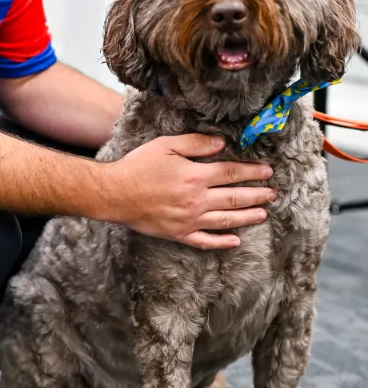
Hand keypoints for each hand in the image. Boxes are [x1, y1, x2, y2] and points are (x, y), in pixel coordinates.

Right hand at [103, 134, 275, 248]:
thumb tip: (221, 145)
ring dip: (247, 216)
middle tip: (272, 193)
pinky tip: (236, 241)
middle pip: (234, 197)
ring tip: (263, 214)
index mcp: (195, 176)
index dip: (252, 172)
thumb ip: (195, 144)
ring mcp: (189, 220)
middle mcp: (197, 200)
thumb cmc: (138, 166)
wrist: (115, 194)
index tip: (267, 171)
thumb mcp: (166, 146)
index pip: (232, 173)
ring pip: (226, 220)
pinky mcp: (179, 234)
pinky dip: (222, 242)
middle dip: (257, 195)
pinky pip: (205, 241)